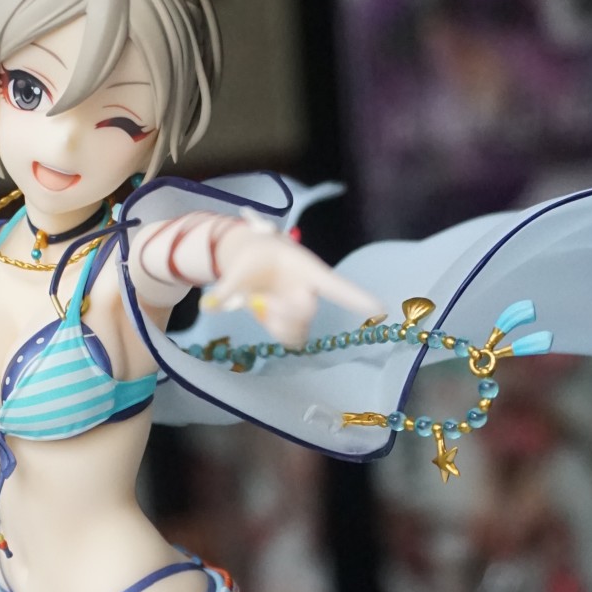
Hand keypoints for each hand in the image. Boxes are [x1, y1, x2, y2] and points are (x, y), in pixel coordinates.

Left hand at [201, 224, 378, 350]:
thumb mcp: (239, 268)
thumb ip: (226, 289)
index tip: (381, 309)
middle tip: (261, 302)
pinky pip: (293, 337)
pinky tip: (266, 316)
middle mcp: (310, 289)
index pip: (336, 286)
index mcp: (306, 269)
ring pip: (299, 328)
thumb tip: (209, 307)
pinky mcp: (295, 318)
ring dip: (277, 324)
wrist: (251, 257)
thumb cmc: (253, 255)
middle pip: (306, 312)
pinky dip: (277, 332)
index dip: (357, 298)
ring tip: (261, 306)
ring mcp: (303, 305)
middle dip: (282, 312)